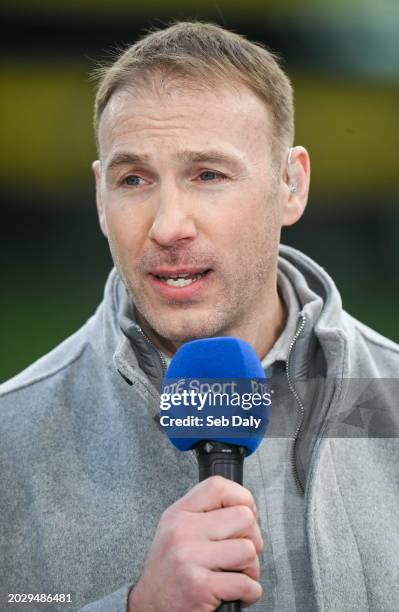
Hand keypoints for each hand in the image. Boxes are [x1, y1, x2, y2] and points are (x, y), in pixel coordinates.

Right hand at [128, 475, 262, 611]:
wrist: (150, 607)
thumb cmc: (171, 569)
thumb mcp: (177, 529)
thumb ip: (206, 513)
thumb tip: (248, 507)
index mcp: (179, 513)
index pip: (218, 486)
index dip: (242, 497)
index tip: (247, 513)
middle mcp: (182, 532)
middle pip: (243, 517)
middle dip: (253, 538)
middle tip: (242, 554)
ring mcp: (190, 558)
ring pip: (248, 550)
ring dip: (251, 569)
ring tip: (236, 574)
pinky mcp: (200, 587)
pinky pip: (246, 583)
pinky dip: (250, 592)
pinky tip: (236, 593)